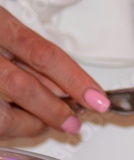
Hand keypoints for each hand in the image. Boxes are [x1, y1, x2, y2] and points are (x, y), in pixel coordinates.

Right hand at [0, 8, 109, 138]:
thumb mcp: (6, 33)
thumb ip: (34, 59)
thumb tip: (67, 88)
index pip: (42, 53)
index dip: (75, 80)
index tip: (98, 100)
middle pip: (20, 85)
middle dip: (53, 110)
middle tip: (72, 122)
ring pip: (2, 115)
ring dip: (31, 124)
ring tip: (45, 124)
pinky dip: (11, 126)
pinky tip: (19, 122)